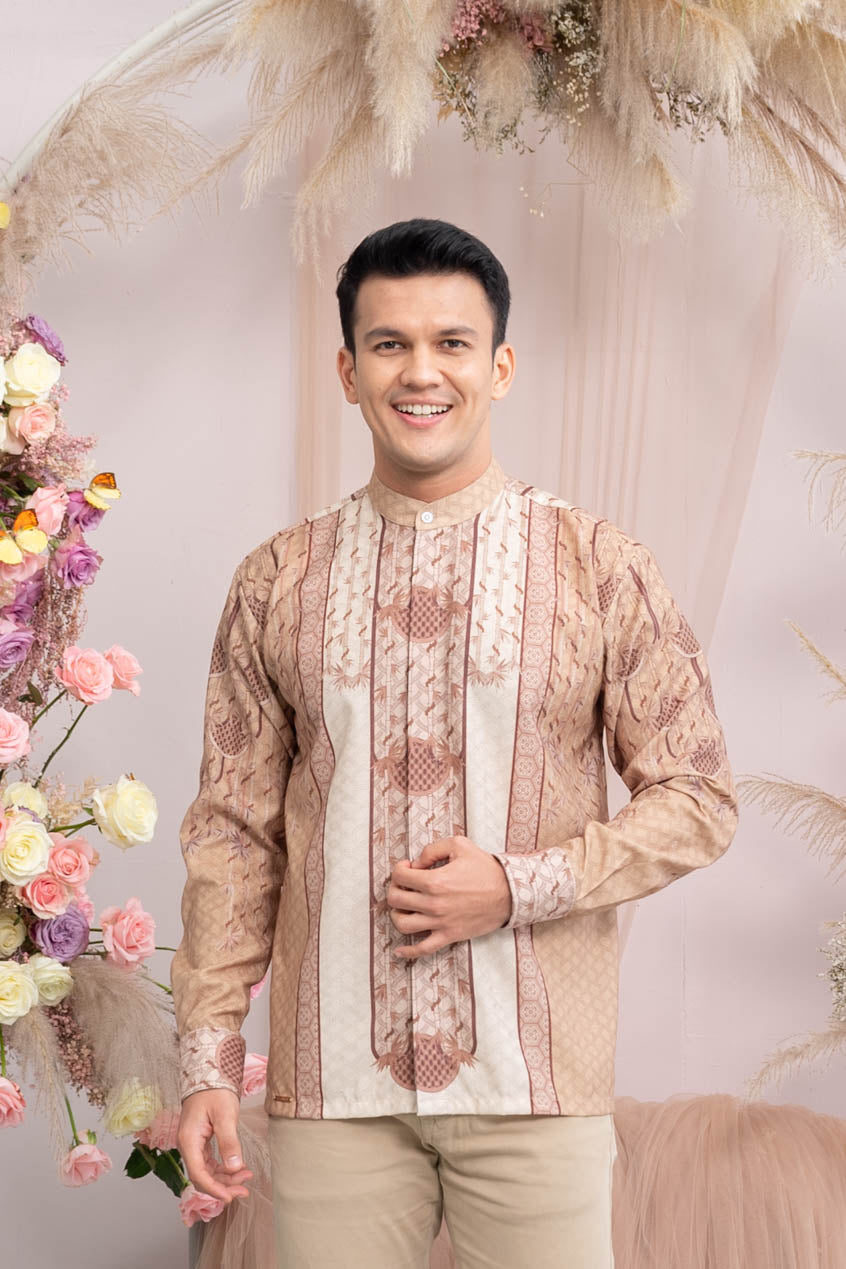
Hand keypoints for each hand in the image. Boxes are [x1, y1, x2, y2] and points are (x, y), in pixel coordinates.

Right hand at [176, 1088, 252, 1202]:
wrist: (208, 1075)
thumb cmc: (215, 1091)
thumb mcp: (225, 1115)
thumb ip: (229, 1141)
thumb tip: (235, 1167)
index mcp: (189, 1140)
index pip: (199, 1174)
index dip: (214, 1189)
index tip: (231, 1196)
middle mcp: (187, 1146)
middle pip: (202, 1177)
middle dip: (223, 1186)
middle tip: (244, 1190)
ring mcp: (193, 1145)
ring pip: (207, 1172)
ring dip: (225, 1179)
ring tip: (246, 1178)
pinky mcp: (200, 1143)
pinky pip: (210, 1163)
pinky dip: (223, 1169)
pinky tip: (237, 1170)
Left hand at [387, 835, 511, 960]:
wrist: (509, 893)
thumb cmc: (485, 868)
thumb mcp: (459, 846)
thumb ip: (432, 849)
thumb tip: (417, 863)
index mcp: (434, 881)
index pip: (399, 876)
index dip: (400, 869)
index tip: (409, 868)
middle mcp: (433, 904)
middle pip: (395, 900)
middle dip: (395, 889)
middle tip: (406, 885)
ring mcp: (440, 923)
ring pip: (402, 925)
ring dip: (397, 914)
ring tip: (405, 907)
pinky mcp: (449, 936)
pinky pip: (423, 950)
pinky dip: (408, 952)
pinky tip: (399, 951)